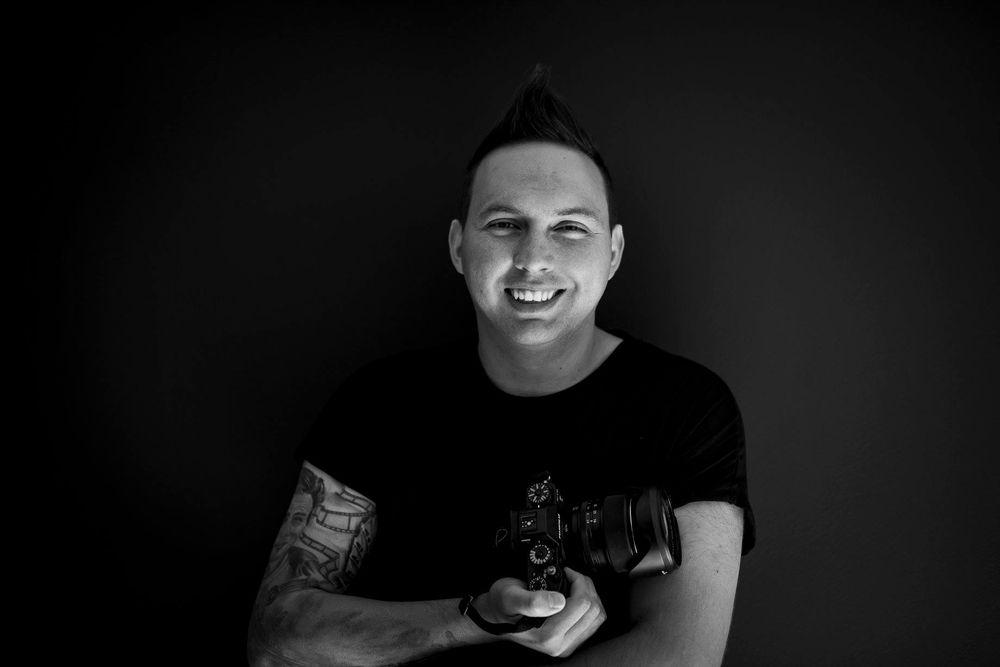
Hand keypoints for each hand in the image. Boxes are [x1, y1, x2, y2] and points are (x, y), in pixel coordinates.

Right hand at [474, 566, 605, 657]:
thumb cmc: (503, 605)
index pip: (583, 604)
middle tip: (571, 576)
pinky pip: (593, 622)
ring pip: (597, 617)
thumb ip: (532, 601)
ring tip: (573, 586)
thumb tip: (558, 601)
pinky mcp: (570, 641)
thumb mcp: (511, 596)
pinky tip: (575, 597)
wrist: (497, 617)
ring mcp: (566, 644)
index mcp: (548, 634)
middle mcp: (559, 644)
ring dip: (589, 595)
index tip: (566, 572)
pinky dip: (588, 605)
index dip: (578, 581)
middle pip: (594, 610)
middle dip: (586, 586)